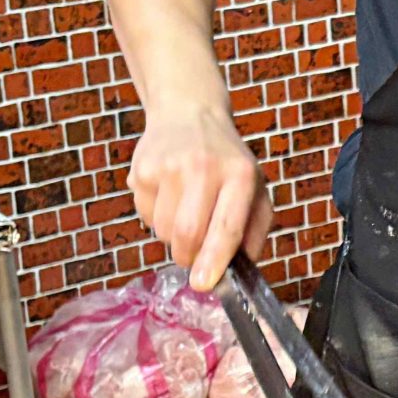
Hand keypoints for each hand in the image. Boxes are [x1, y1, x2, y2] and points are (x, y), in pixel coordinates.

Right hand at [129, 104, 272, 289]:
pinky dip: (155, 217)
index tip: (204, 283)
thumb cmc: (226, 163)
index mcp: (241, 175)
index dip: (214, 260)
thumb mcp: (254, 189)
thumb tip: (238, 271)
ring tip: (184, 209)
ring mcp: (170, 165)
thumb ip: (252, 231)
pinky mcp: (143, 167)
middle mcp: (205, 167)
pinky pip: (145, 216)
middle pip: (188, 233)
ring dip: (171, 236)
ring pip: (162, 230)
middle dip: (188, 257)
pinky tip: (167, 194)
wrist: (189, 114)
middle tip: (192, 258)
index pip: (227, 226)